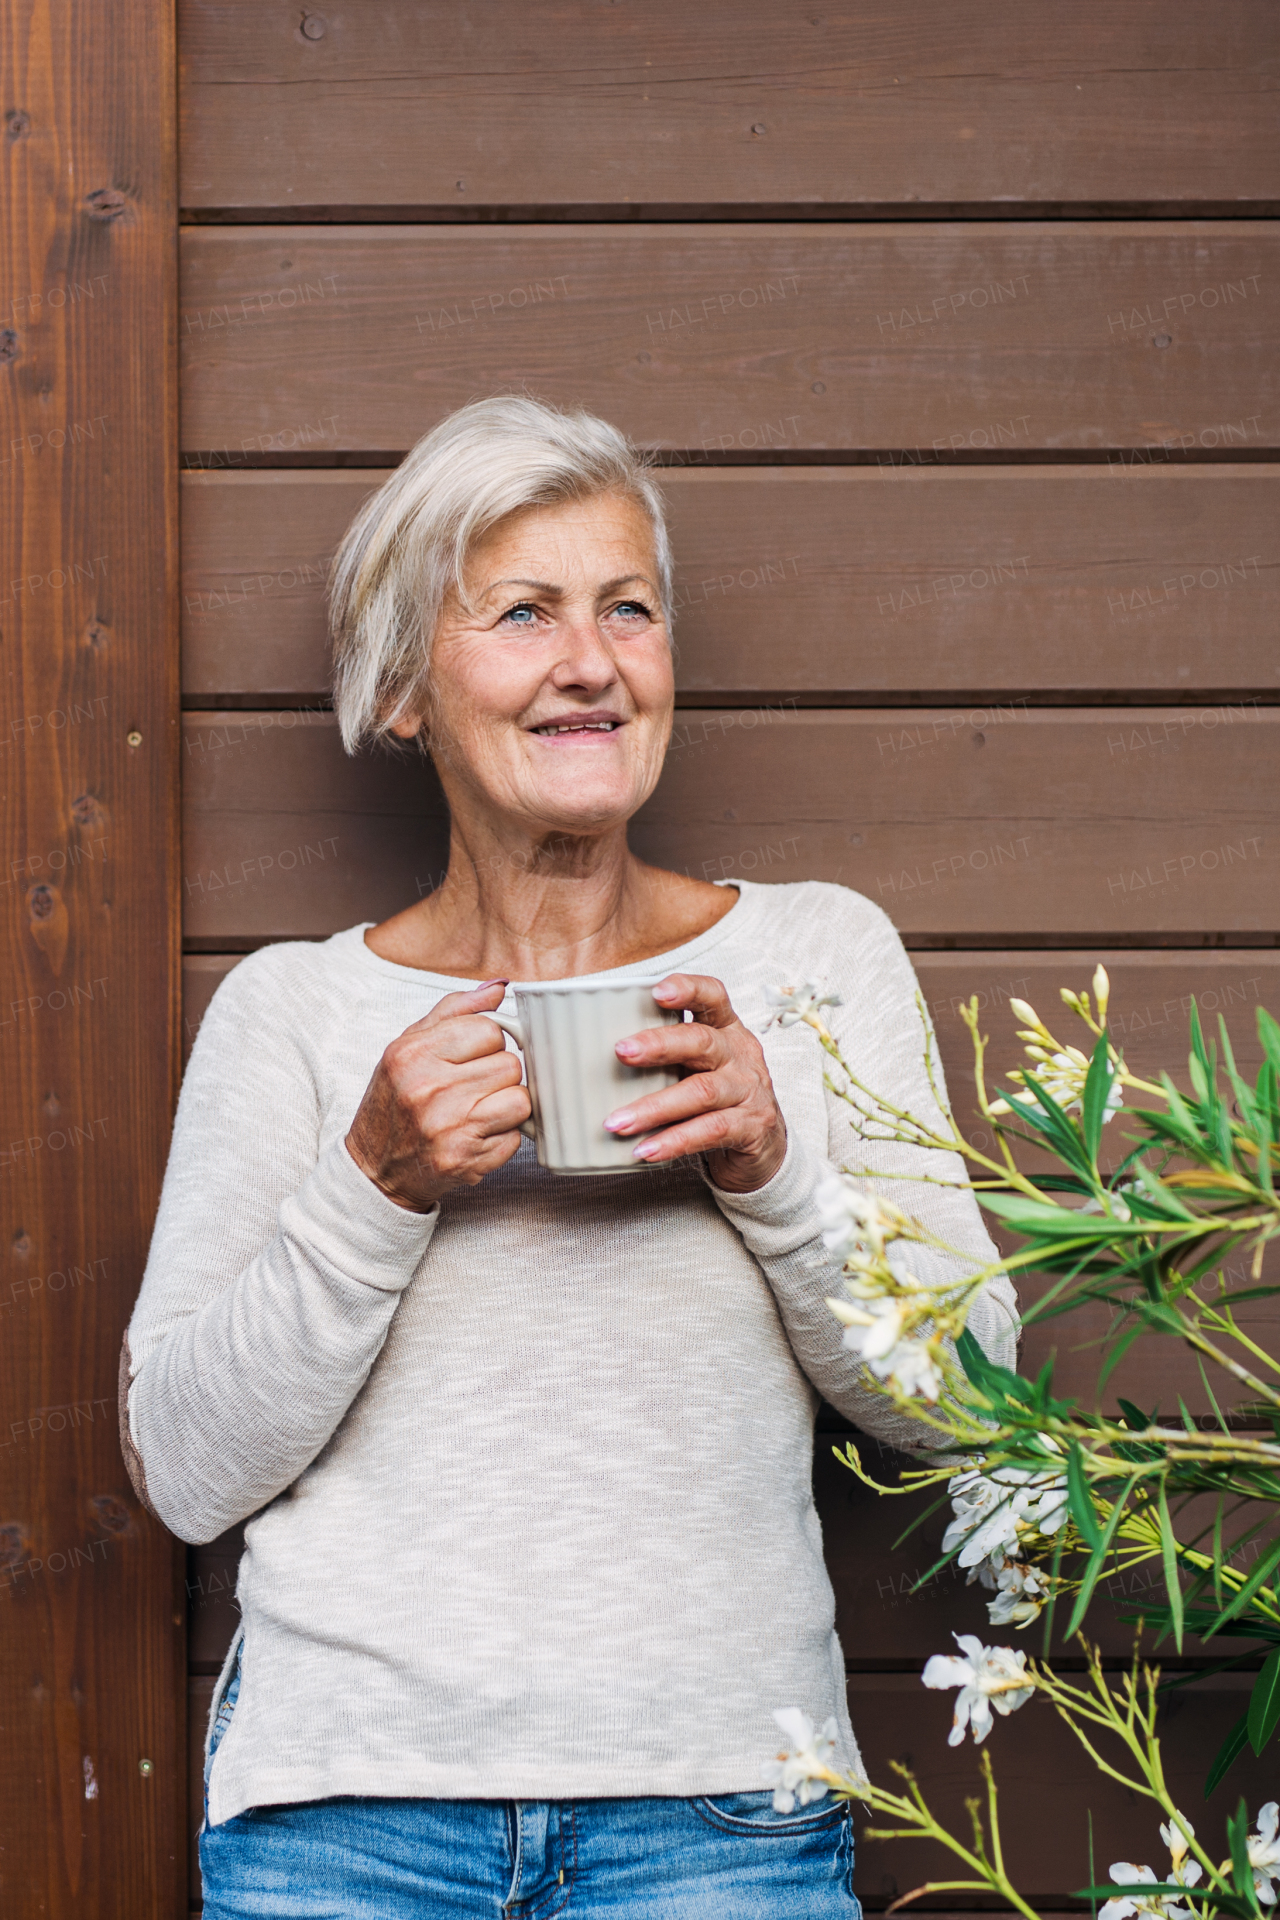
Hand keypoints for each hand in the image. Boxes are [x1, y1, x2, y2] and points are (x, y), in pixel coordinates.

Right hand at [345, 981, 531, 1211]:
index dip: (488, 1043)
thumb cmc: (394, 1103)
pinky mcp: (466, 1161)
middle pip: (510, 1065)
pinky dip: (502, 1138)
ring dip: (507, 1106)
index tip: (473, 1056)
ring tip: (479, 1110)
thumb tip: (499, 988)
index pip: (489, 1030)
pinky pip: (516, 1138)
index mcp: (414, 1054)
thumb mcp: (408, 1047)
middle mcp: (430, 1090)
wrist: (375, 1169)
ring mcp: (449, 1128)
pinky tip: (475, 1136)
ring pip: (520, 1100)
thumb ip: (454, 1011)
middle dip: (498, 1075)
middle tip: (473, 1087)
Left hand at [603, 972, 786, 1193]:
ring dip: (654, 1107)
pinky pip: (710, 1131)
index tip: (656, 991)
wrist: (763, 1148)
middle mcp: (740, 1054)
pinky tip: (644, 1150)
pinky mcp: (751, 1127)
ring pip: (701, 1091)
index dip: (688, 988)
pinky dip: (674, 1141)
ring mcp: (749, 1090)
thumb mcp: (694, 1066)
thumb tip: (575, 1053)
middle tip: (620, 1052)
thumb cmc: (713, 1099)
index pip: (713, 996)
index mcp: (724, 1029)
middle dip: (659, 1045)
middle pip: (702, 1041)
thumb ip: (657, 1056)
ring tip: (615, 1122)